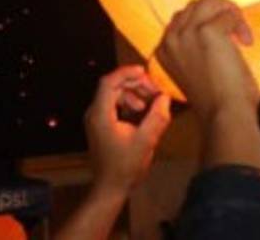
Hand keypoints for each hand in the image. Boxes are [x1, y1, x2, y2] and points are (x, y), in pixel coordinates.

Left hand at [82, 65, 171, 198]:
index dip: (126, 73)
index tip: (145, 72)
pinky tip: (141, 113)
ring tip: (148, 105)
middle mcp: (94, 112)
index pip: (109, 82)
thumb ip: (156, 118)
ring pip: (114, 94)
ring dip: (133, 94)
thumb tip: (165, 98)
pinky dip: (128, 103)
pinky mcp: (101, 124)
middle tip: (154, 91)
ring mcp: (96, 118)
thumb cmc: (126, 166)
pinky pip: (114, 105)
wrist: (110, 187)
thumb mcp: (145, 142)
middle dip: (134, 85)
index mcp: (100, 114)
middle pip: (112, 86)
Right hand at [155, 0, 257, 121]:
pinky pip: (228, 14)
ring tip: (240, 33)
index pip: (183, 18)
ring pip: (209, 0)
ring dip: (229, 12)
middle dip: (218, 13)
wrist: (224, 114)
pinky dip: (240, 24)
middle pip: (195, 5)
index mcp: (164, 49)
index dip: (206, 23)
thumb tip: (214, 24)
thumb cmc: (216, 99)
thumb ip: (193, 48)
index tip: (224, 38)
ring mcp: (187, 33)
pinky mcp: (207, 31)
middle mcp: (171, 38)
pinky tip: (246, 41)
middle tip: (235, 32)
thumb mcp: (194, 70)